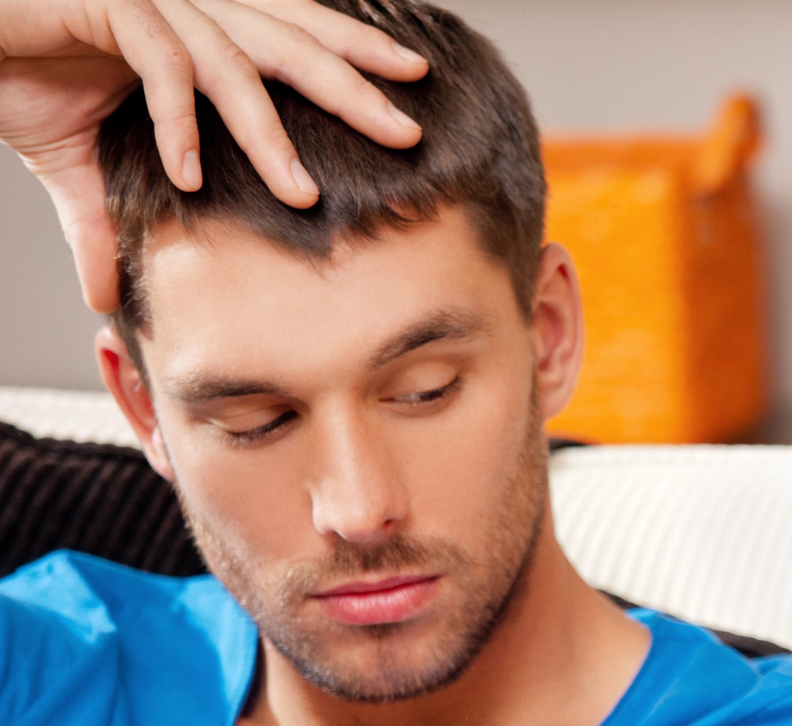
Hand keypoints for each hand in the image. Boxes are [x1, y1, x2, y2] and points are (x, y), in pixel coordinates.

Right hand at [0, 0, 427, 310]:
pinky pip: (160, 66)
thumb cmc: (14, 70)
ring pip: (231, 63)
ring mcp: (148, 1)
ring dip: (268, 132)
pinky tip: (187, 175)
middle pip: (287, 44)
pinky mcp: (104, 5)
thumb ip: (102, 217)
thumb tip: (106, 292)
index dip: (352, 53)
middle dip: (351, 86)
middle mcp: (184, 5)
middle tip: (406, 130)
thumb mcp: (73, 159)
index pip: (292, 36)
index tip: (413, 85)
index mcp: (197, 25)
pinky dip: (177, 123)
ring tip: (303, 192)